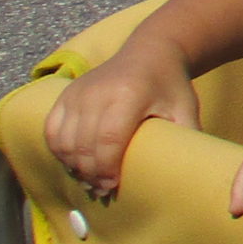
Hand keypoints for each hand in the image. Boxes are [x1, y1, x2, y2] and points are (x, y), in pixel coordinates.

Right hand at [45, 37, 200, 200]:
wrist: (150, 52)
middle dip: (90, 174)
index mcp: (128, 95)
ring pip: (64, 141)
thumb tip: (191, 172)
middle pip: (83, 144)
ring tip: (89, 181)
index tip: (112, 187)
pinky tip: (73, 164)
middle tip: (102, 191)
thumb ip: (187, 136)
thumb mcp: (185, 108)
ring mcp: (78, 92)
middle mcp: (97, 92)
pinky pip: (52, 130)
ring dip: (73, 166)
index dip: (106, 168)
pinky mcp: (66, 94)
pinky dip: (58, 151)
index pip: (108, 139)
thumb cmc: (170, 85)